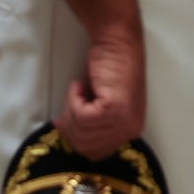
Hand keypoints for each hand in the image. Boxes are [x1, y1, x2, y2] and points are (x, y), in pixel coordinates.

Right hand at [55, 28, 145, 160]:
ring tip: (76, 91)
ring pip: (82, 132)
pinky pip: (81, 116)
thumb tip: (66, 133)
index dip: (75, 140)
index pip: (97, 153)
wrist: (117, 41)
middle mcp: (131, 130)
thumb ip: (91, 122)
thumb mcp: (101, 102)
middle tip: (68, 104)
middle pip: (86, 146)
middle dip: (70, 126)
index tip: (62, 124)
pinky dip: (73, 100)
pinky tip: (78, 86)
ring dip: (71, 110)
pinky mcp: (114, 108)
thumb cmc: (109, 66)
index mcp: (130, 130)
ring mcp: (124, 120)